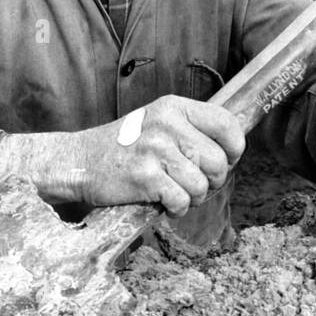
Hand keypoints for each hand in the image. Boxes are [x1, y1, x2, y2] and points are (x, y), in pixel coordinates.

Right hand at [70, 95, 245, 216]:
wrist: (80, 161)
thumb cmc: (125, 146)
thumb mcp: (158, 122)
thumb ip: (192, 129)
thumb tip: (234, 148)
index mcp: (174, 107)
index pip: (227, 124)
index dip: (234, 149)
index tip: (225, 160)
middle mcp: (166, 124)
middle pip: (218, 162)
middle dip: (212, 181)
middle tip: (193, 183)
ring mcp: (155, 149)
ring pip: (201, 186)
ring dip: (193, 197)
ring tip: (174, 191)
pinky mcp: (144, 176)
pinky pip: (181, 201)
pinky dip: (176, 209)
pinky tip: (162, 201)